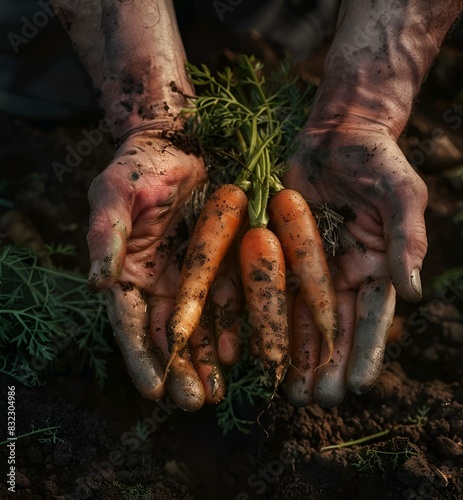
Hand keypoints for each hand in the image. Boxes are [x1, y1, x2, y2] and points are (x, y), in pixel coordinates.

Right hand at [86, 130, 233, 409]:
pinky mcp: (222, 262)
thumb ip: (105, 237)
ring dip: (208, 360)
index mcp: (130, 272)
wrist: (181, 143)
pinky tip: (241, 349)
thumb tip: (97, 283)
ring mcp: (193, 275)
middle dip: (181, 370)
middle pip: (169, 335)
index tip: (154, 391)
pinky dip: (233, 325)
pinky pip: (228, 299)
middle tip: (196, 402)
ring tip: (219, 390)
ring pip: (200, 326)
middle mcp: (161, 281)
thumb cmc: (141, 167)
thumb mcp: (115, 196)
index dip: (141, 358)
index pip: (131, 324)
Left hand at [283, 126, 427, 407]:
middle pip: (335, 326)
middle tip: (316, 401)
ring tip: (289, 389)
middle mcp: (344, 271)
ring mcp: (312, 263)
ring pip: (303, 316)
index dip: (366, 351)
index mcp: (377, 264)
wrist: (339, 133)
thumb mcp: (401, 195)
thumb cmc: (377, 160)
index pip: (372, 316)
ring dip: (297, 353)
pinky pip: (275, 286)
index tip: (357, 386)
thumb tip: (414, 293)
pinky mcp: (284, 248)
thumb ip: (409, 240)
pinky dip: (269, 316)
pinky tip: (260, 346)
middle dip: (327, 364)